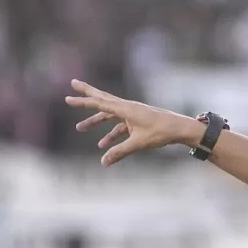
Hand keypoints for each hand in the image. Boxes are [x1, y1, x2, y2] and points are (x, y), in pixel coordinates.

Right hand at [65, 80, 200, 165]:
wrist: (179, 129)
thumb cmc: (160, 133)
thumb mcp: (138, 144)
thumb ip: (119, 152)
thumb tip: (103, 162)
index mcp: (125, 108)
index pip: (99, 103)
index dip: (82, 101)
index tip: (68, 98)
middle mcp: (127, 107)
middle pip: (102, 99)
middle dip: (87, 94)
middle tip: (73, 85)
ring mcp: (132, 113)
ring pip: (109, 115)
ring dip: (96, 121)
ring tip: (80, 128)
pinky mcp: (137, 120)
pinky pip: (119, 126)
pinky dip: (111, 134)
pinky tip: (103, 145)